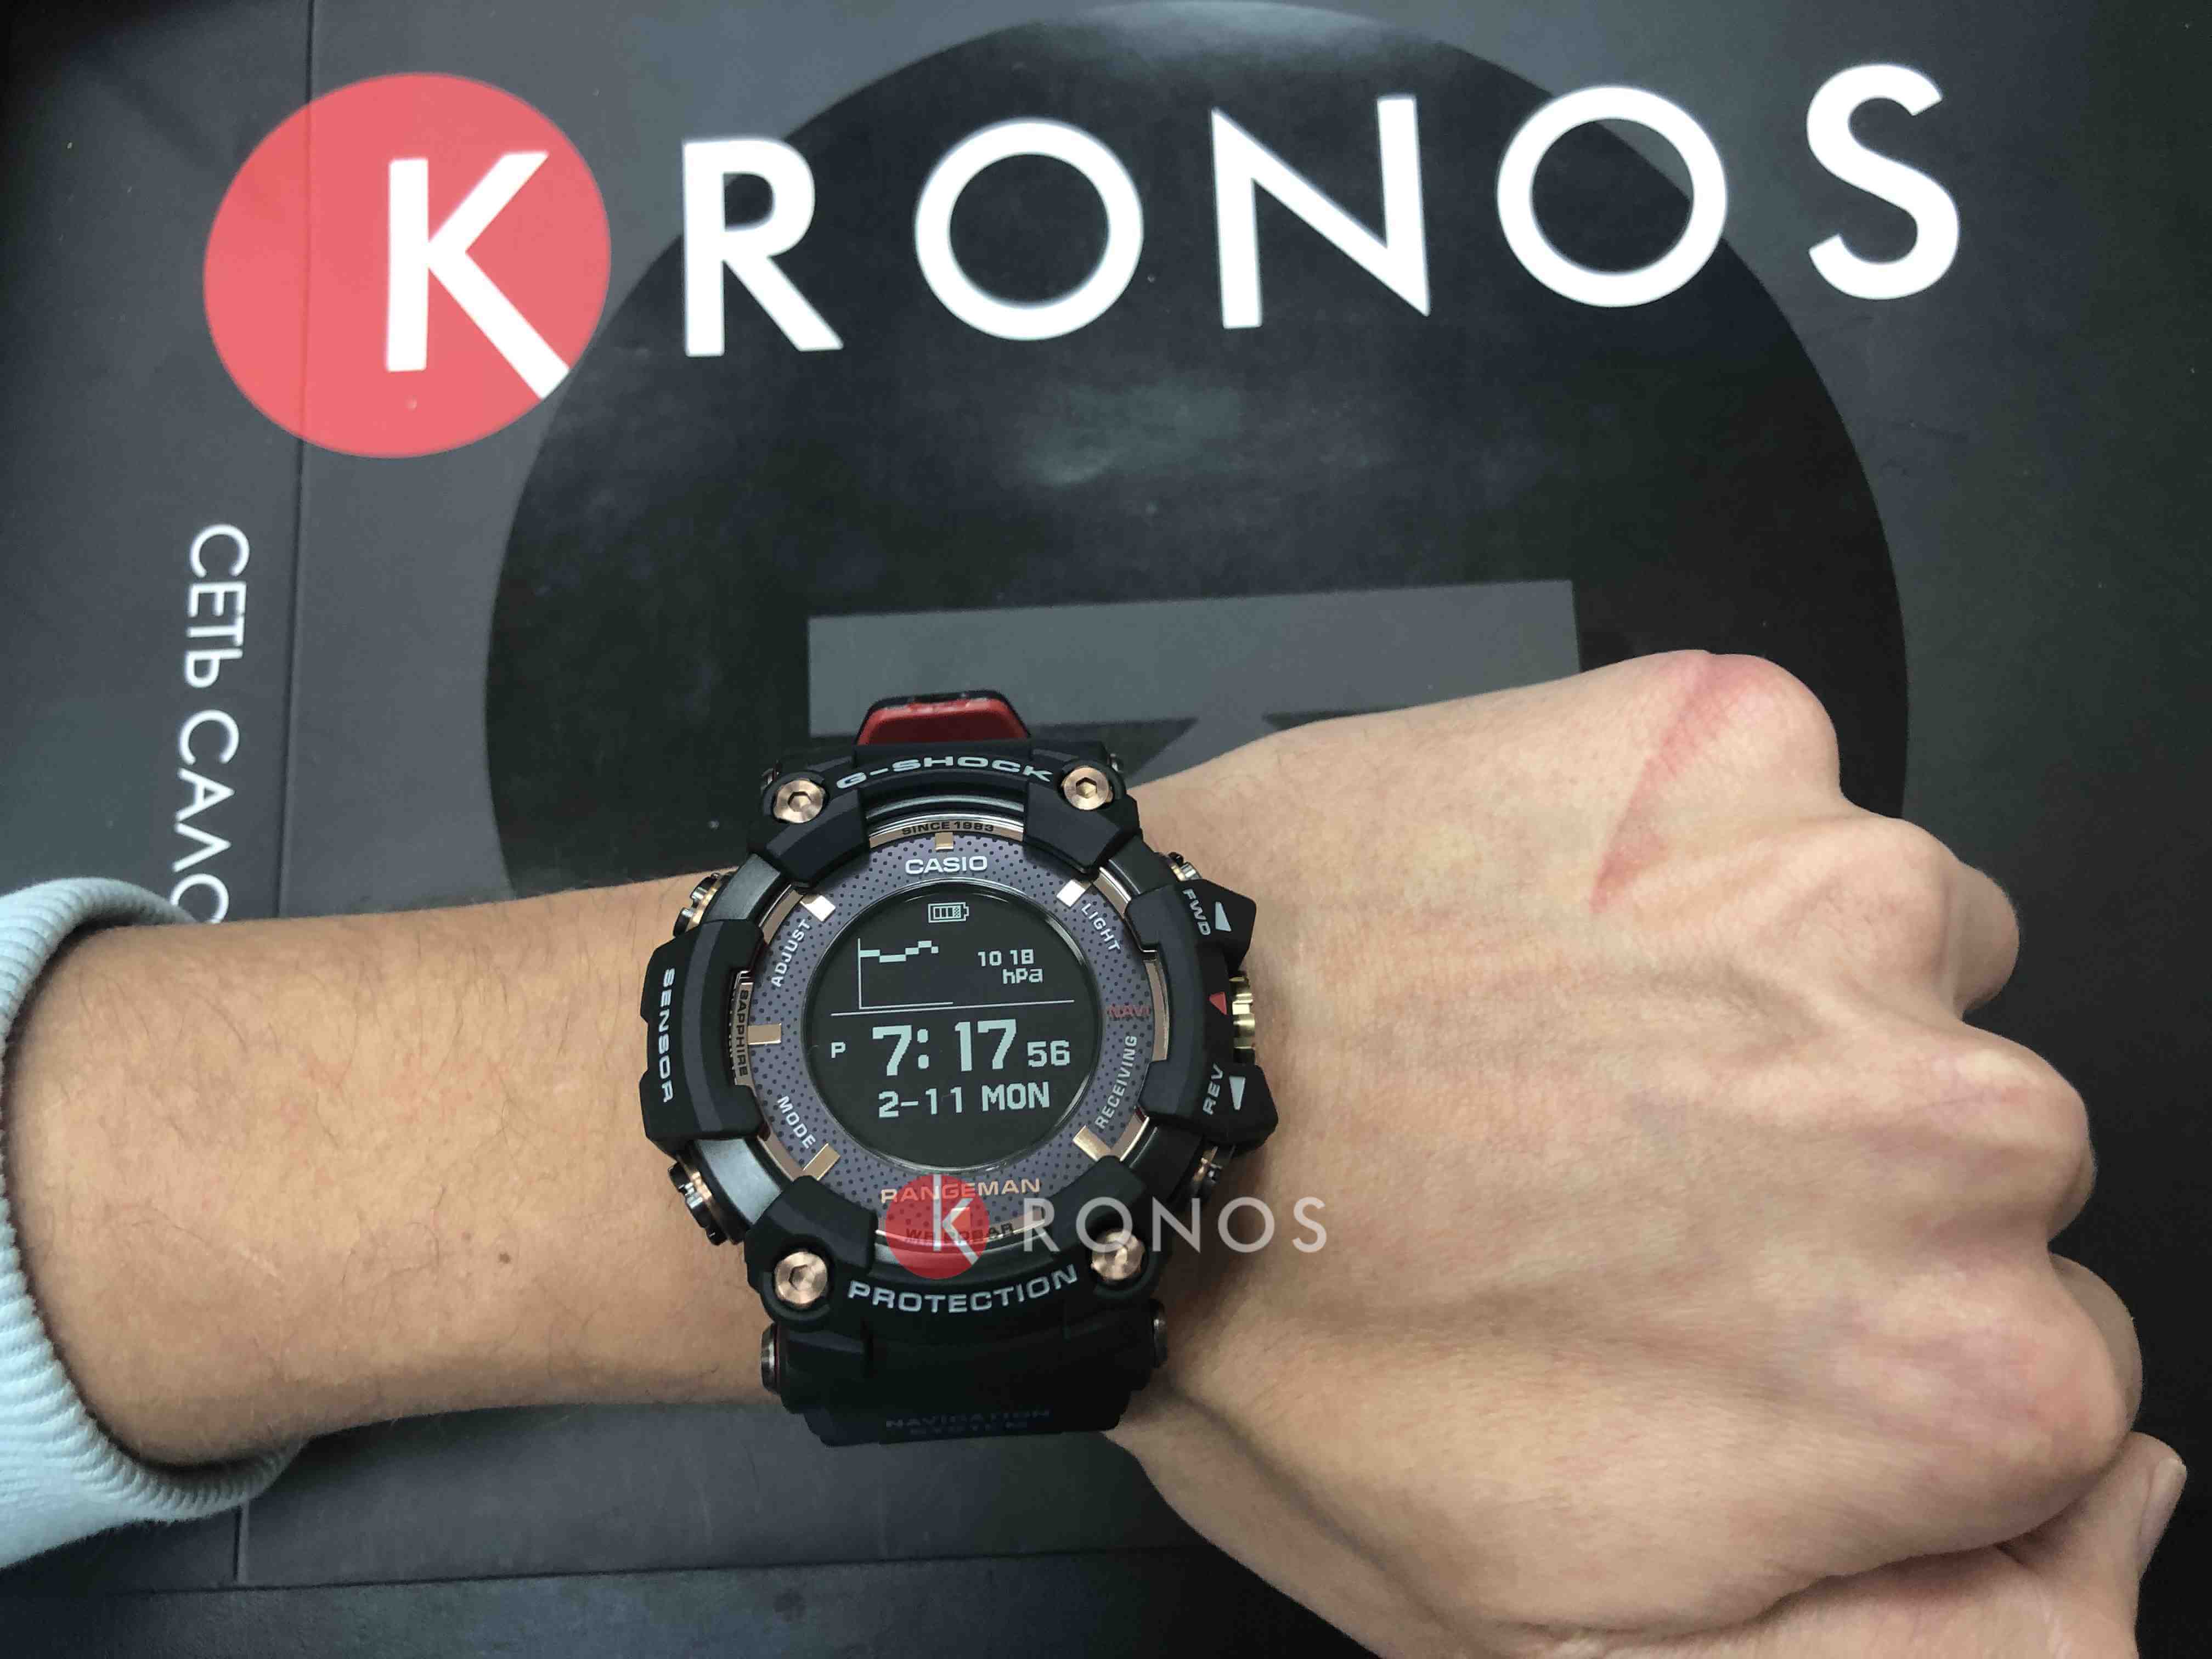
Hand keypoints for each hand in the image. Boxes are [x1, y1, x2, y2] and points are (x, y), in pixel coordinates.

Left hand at [1117, 653, 2144, 1655]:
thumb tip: (2115, 1509)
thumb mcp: (1579, 1631)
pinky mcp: (1724, 729)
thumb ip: (1904, 1637)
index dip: (1851, 1336)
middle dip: (1825, 1168)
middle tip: (1605, 1170)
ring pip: (1893, 959)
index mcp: (1961, 1369)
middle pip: (1977, 1149)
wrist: (1113, 1101)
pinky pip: (1772, 798)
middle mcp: (1960, 1118)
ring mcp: (1846, 890)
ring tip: (1557, 1033)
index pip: (2034, 1353)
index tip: (1704, 1306)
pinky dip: (1675, 845)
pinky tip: (1526, 910)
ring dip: (1767, 995)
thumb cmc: (1310, 1363)